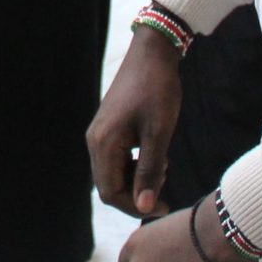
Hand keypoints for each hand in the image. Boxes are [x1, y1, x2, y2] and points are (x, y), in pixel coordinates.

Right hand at [89, 25, 184, 216]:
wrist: (152, 54)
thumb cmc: (157, 91)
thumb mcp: (158, 134)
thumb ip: (150, 172)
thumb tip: (145, 208)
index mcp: (103, 143)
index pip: (110, 192)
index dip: (135, 206)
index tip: (165, 205)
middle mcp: (95, 140)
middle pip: (109, 185)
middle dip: (136, 193)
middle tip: (166, 184)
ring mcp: (100, 133)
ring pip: (113, 173)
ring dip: (137, 179)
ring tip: (163, 166)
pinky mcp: (108, 128)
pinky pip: (116, 159)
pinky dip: (135, 165)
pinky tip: (154, 154)